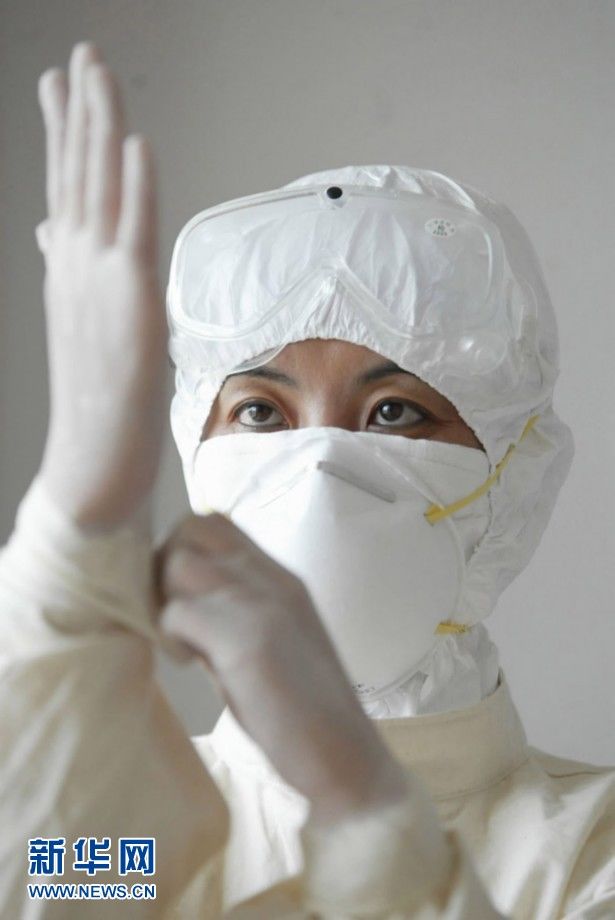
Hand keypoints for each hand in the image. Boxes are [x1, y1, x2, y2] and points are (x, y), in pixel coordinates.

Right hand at [36, 43, 167, 530]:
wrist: (93, 457)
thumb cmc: (97, 398)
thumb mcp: (80, 322)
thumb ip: (69, 270)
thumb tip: (54, 232)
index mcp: (69, 268)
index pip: (66, 186)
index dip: (63, 132)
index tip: (58, 84)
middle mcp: (76, 265)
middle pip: (78, 173)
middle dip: (79, 109)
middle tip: (82, 55)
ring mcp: (99, 279)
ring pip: (100, 188)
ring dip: (100, 124)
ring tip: (97, 70)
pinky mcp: (131, 300)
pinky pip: (134, 230)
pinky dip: (134, 184)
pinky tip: (134, 141)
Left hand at [155, 512, 409, 824]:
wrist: (346, 756)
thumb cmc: (305, 710)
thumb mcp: (271, 642)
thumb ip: (235, 614)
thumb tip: (183, 606)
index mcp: (280, 578)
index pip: (216, 524)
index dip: (183, 550)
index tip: (179, 597)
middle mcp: (272, 578)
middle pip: (192, 528)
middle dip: (166, 566)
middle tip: (174, 617)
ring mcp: (261, 603)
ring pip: (179, 561)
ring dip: (166, 600)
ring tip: (184, 644)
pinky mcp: (247, 638)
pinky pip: (178, 613)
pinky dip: (171, 637)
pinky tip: (191, 666)